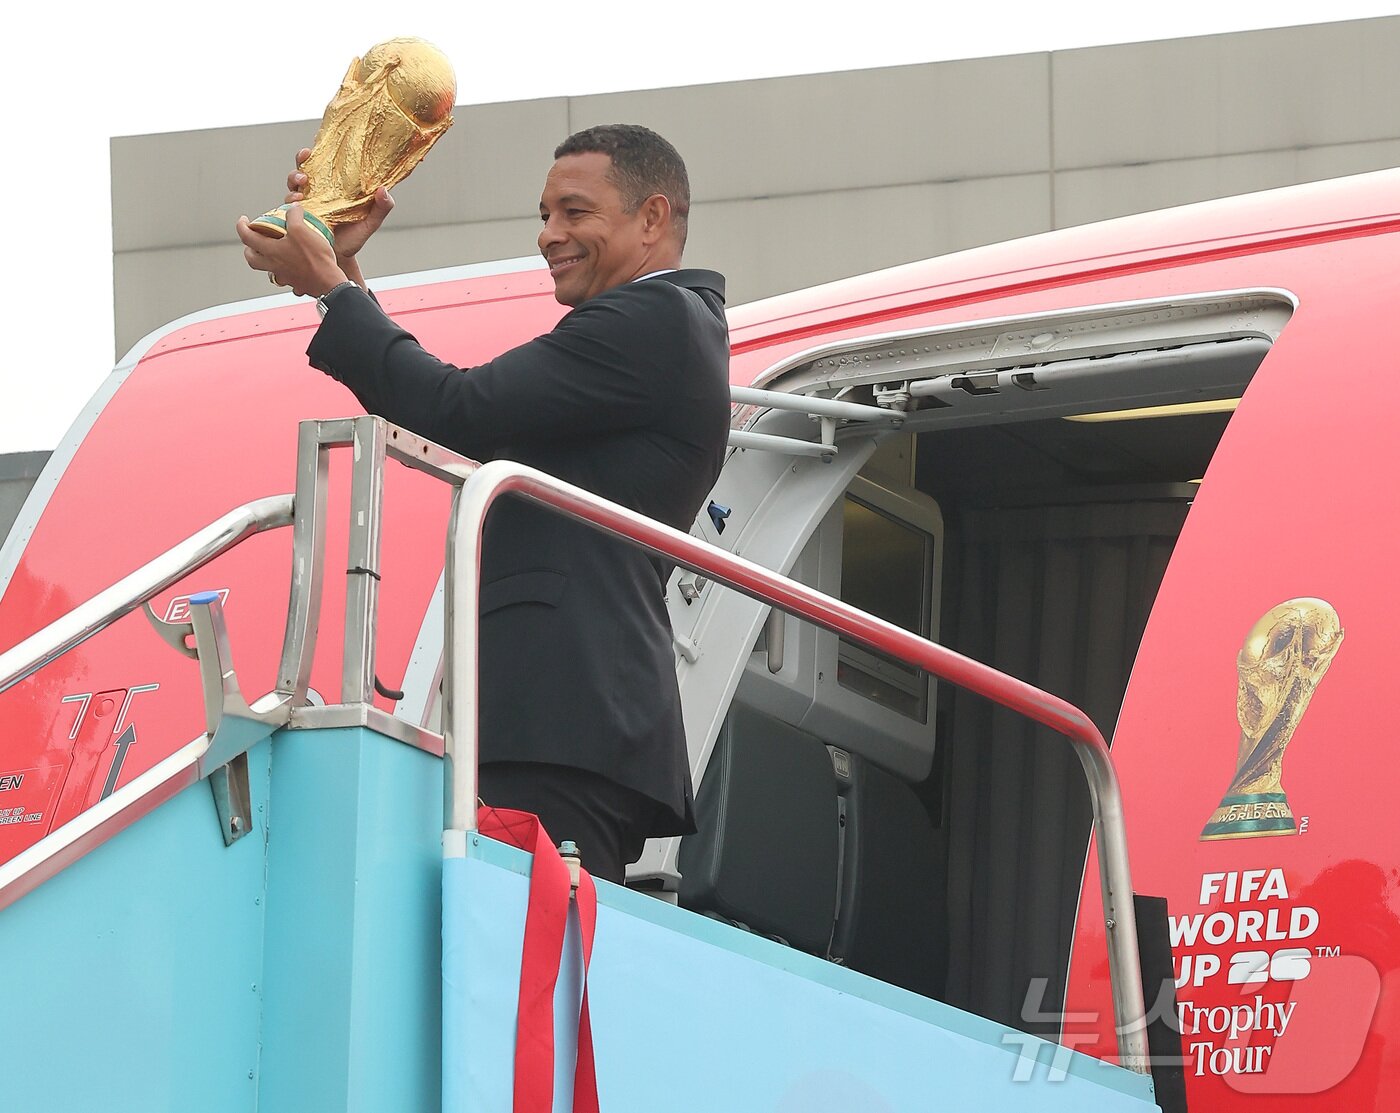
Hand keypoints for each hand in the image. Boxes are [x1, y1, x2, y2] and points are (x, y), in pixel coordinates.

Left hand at [236, 202, 346, 297]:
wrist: (329, 282)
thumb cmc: (315, 259)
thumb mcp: (302, 230)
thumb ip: (294, 216)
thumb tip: (293, 208)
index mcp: (271, 251)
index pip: (247, 237)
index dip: (241, 226)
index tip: (243, 220)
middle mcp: (274, 265)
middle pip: (251, 258)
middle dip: (248, 247)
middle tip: (253, 238)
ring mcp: (284, 275)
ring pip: (265, 268)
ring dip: (264, 258)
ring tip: (271, 249)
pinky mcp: (296, 282)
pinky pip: (283, 275)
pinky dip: (282, 267)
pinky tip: (291, 261)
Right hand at [285, 147, 394, 262]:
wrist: (339, 260)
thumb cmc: (353, 238)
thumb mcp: (370, 223)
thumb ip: (381, 208)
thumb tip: (384, 190)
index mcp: (335, 188)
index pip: (324, 165)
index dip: (317, 153)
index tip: (314, 146)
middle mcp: (317, 192)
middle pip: (304, 169)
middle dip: (301, 162)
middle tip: (305, 162)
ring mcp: (306, 203)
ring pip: (293, 184)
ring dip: (294, 179)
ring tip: (301, 185)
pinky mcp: (297, 216)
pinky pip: (288, 205)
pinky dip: (289, 202)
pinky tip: (297, 203)